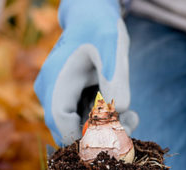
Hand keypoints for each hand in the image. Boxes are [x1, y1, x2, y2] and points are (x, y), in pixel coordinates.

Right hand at [34, 0, 137, 145]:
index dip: (86, 137)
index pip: (62, 123)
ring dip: (107, 130)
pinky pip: (86, 119)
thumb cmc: (100, 27)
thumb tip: (119, 111)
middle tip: (131, 128)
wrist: (91, 16)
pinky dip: (106, 121)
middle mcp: (51, 93)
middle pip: (69, 131)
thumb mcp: (112, 47)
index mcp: (56, 82)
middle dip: (101, 136)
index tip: (116, 138)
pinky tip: (128, 112)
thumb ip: (115, 78)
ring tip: (133, 118)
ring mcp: (60, 97)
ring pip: (80, 128)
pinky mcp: (72, 98)